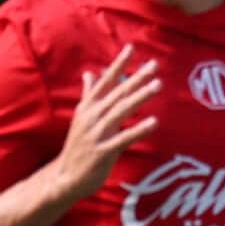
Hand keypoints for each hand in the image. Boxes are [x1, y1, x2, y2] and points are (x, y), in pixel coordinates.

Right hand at [55, 46, 161, 200]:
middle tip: (154, 65)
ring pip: (122, 111)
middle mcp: (92, 116)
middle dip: (136, 78)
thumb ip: (89, 95)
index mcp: (88, 107)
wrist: (65, 177)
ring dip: (140, 96)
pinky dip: (138, 130)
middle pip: (118, 93)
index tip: (132, 48)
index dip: (119, 65)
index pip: (105, 81)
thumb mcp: (83, 117)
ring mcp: (97, 133)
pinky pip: (124, 138)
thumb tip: (90, 74)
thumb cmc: (80, 146)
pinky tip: (154, 122)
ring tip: (158, 85)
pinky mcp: (103, 152)